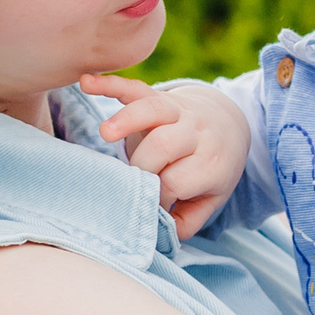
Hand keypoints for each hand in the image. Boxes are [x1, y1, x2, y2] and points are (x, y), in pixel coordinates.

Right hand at [76, 73, 247, 238]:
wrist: (227, 124)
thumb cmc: (211, 170)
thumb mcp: (211, 199)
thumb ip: (188, 220)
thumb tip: (157, 231)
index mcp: (212, 161)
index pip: (176, 180)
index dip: (158, 196)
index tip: (152, 203)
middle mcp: (197, 132)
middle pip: (163, 146)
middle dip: (141, 167)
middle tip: (130, 181)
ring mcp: (178, 111)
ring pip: (152, 109)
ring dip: (127, 119)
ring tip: (105, 134)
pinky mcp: (159, 96)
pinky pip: (134, 87)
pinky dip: (110, 83)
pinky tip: (86, 82)